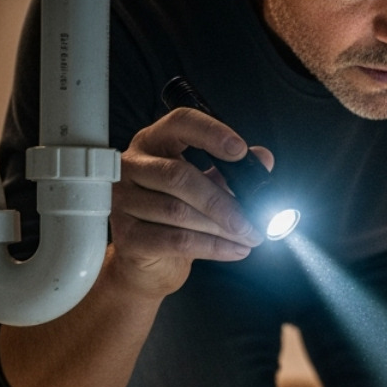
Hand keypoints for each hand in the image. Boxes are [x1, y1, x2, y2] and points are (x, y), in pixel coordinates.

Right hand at [107, 107, 271, 298]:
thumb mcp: (206, 187)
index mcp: (154, 143)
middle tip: (253, 221)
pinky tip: (235, 250)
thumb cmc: (175, 217)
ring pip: (177, 211)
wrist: (147, 262)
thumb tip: (264, 158)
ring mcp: (123, 201)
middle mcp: (132, 166)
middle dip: (222, 201)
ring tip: (249, 237)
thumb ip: (231, 171)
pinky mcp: (126, 236)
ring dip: (222, 228)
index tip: (240, 150)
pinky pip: (175, 240)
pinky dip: (212, 247)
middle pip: (178, 176)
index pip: (179, 123)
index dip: (210, 133)